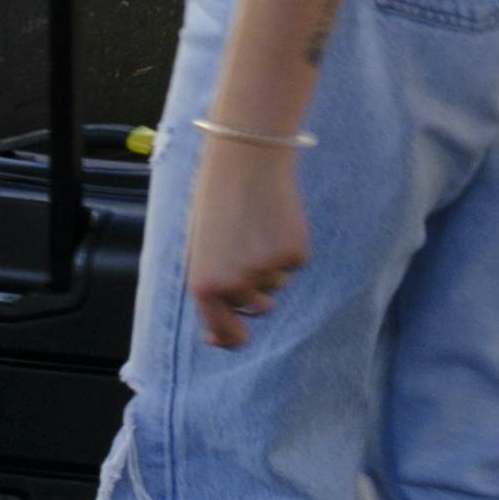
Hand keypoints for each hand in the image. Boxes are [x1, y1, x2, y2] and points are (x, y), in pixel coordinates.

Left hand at [184, 128, 310, 347]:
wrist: (245, 160)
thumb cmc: (217, 201)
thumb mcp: (201, 248)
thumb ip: (212, 285)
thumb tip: (222, 325)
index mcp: (203, 285)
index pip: (226, 333)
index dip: (233, 339)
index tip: (237, 334)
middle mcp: (234, 285)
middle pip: (258, 307)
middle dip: (256, 289)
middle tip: (248, 250)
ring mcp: (266, 271)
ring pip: (278, 283)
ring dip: (272, 263)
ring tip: (258, 226)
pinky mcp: (294, 253)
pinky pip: (297, 262)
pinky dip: (291, 245)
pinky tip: (276, 219)